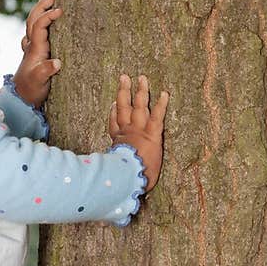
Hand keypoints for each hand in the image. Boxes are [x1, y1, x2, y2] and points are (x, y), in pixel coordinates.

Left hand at [13, 0, 62, 108]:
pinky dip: (39, 21)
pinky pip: (35, 32)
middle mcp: (32, 46)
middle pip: (33, 20)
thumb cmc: (31, 91)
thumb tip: (57, 62)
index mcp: (35, 49)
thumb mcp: (40, 82)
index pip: (39, 26)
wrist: (21, 100)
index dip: (48, 16)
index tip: (60, 10)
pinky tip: (42, 18)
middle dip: (41, 6)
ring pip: (33, 24)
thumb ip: (46, 71)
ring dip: (39, 10)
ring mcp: (32, 49)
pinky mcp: (35, 53)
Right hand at [108, 74, 169, 190]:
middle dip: (123, 92)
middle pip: (123, 107)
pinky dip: (161, 104)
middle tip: (124, 77)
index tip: (112, 105)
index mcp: (117, 143)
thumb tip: (102, 188)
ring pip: (139, 106)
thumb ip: (109, 176)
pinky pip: (157, 115)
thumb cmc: (120, 181)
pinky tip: (164, 92)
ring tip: (142, 77)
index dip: (112, 113)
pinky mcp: (152, 134)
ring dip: (140, 91)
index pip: (114, 125)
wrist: (127, 179)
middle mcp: (126, 133)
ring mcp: (139, 131)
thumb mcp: (112, 177)